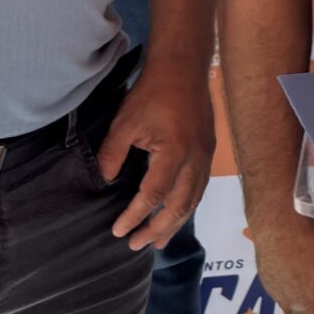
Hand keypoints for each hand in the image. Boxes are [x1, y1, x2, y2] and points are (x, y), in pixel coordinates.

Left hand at [97, 69, 213, 250]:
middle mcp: (195, 159)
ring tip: (158, 241)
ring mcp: (206, 156)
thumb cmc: (152, 93)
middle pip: (179, 206)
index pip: (153, 195)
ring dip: (175, 223)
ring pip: (193, 200)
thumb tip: (104, 181)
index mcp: (174, 152)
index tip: (119, 231)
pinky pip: (200, 188)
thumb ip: (113, 154)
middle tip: (136, 245)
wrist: (183, 68)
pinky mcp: (208, 151)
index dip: (135, 216)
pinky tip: (176, 213)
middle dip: (158, 229)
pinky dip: (187, 206)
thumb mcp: (125, 122)